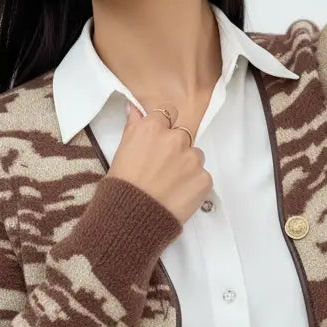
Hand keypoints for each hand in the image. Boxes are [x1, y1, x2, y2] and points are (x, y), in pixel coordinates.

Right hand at [107, 100, 212, 226]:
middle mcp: (176, 139)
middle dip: (176, 148)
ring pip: (195, 155)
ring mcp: (192, 159)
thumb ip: (133, 126)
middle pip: (183, 134)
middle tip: (163, 168)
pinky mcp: (204, 179)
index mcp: (153, 128)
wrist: (131, 218)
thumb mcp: (122, 151)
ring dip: (187, 165)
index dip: (164, 128)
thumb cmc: (122, 186)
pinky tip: (178, 195)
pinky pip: (203, 176)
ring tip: (171, 184)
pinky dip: (194, 185)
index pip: (168, 113)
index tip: (158, 142)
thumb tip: (134, 108)